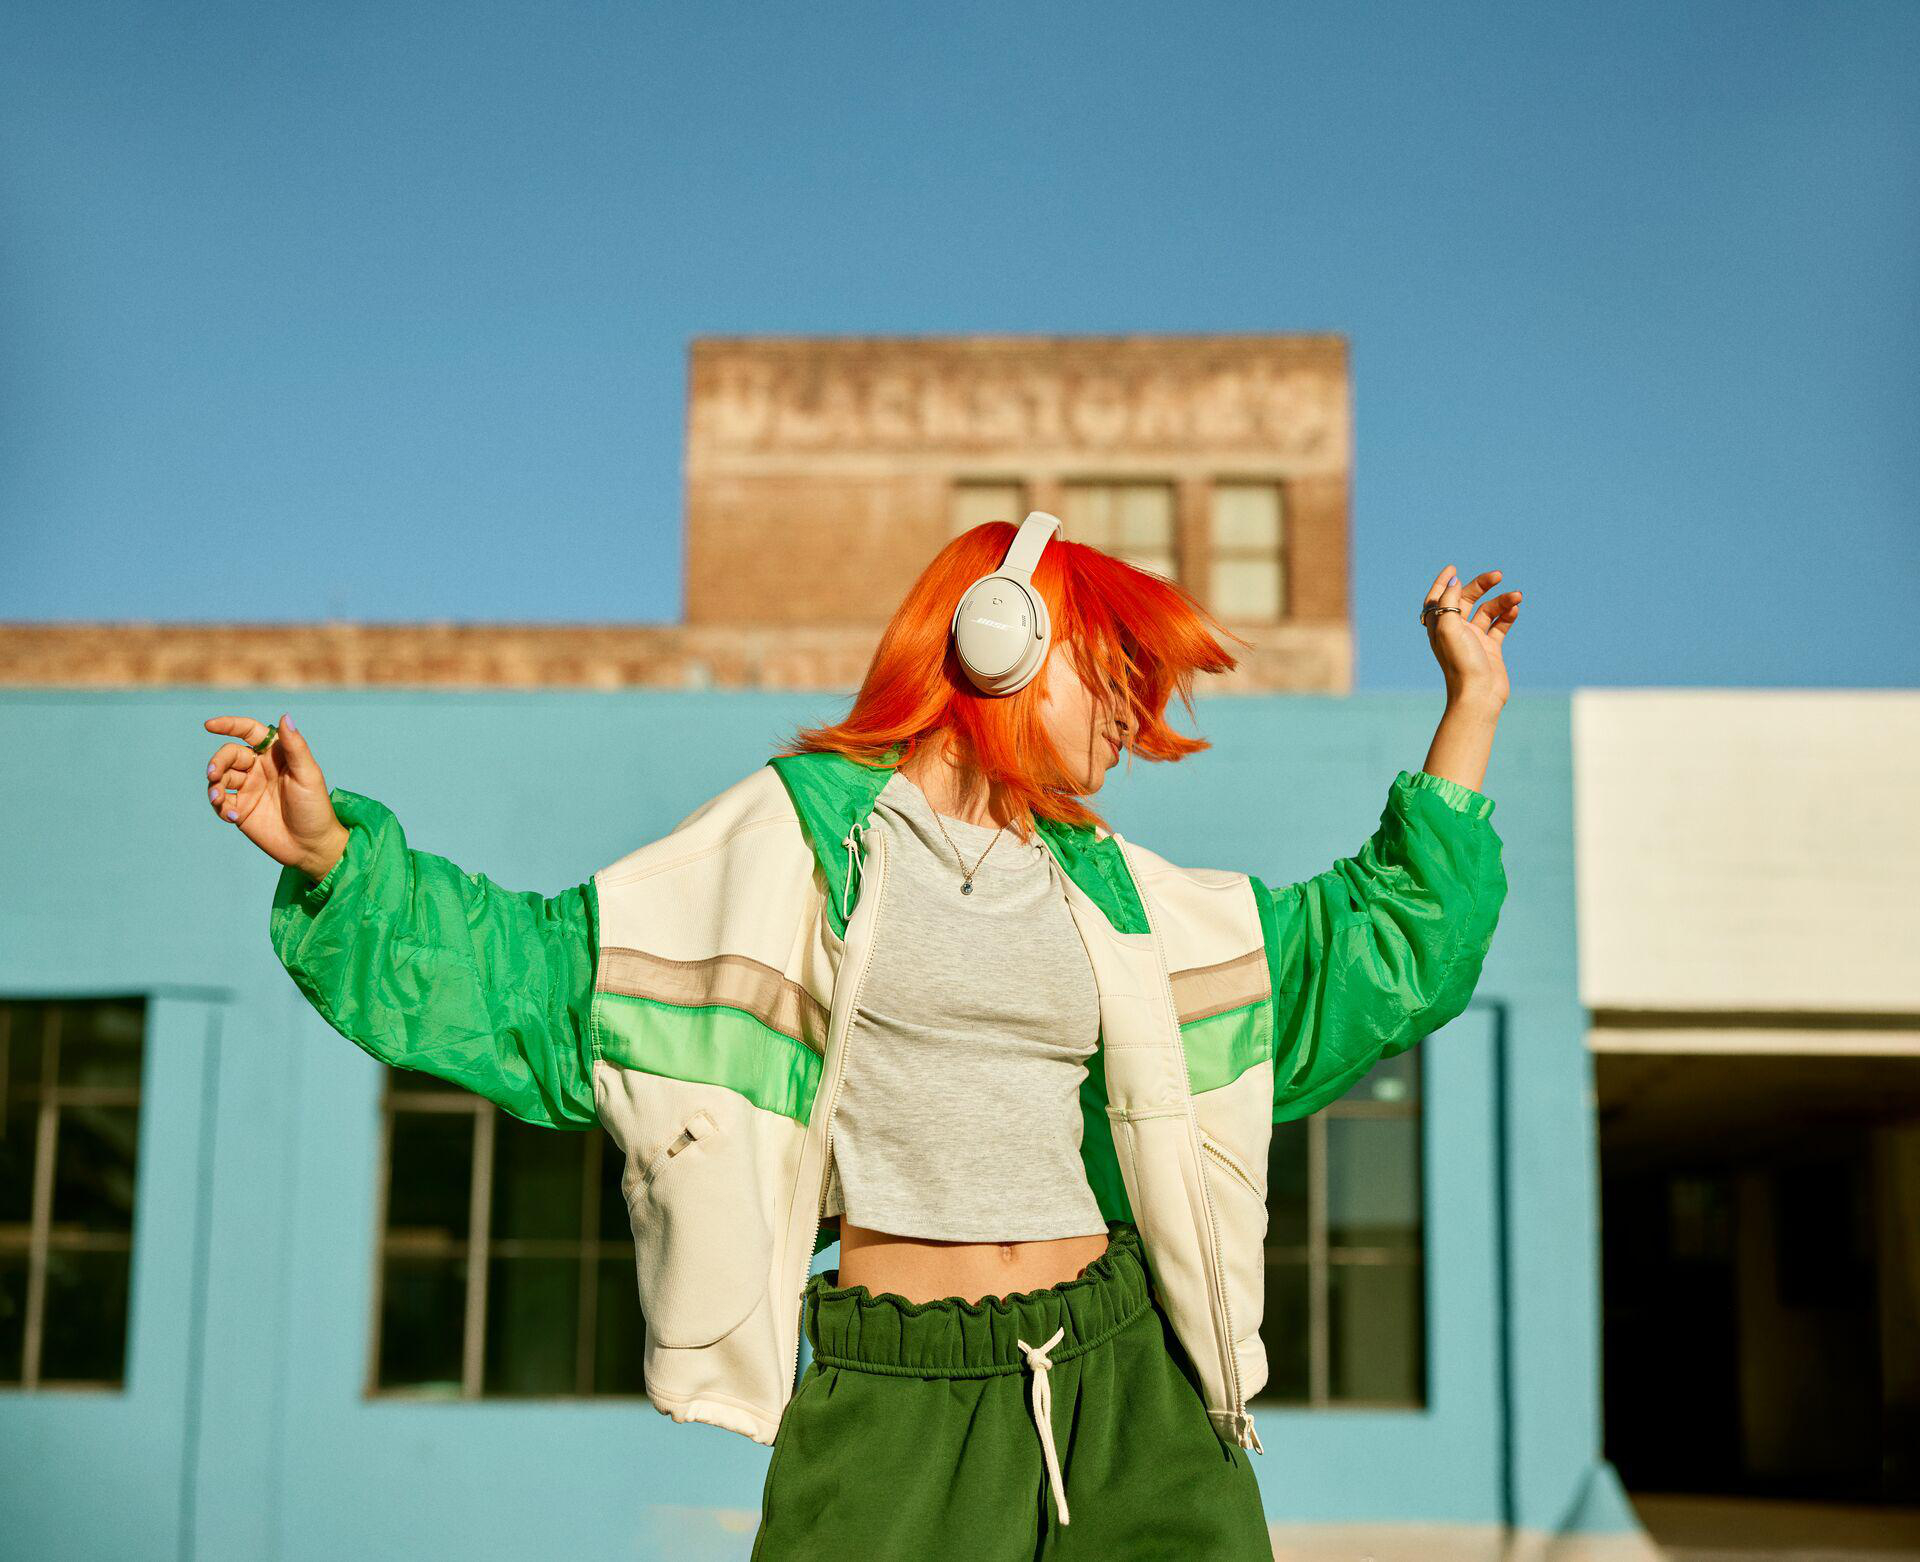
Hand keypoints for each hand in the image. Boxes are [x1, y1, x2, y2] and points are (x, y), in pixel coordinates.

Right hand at [202, 713, 348, 880]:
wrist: (312, 846)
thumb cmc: (316, 808)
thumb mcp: (308, 776)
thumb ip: (296, 747)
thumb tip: (285, 716)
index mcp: (276, 755)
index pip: (249, 732)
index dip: (230, 725)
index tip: (210, 725)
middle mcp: (259, 768)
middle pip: (229, 754)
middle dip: (217, 761)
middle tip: (214, 774)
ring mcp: (248, 789)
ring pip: (220, 777)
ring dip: (214, 785)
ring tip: (218, 798)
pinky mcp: (240, 809)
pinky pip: (220, 802)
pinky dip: (220, 806)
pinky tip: (231, 816)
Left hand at [1421, 564, 1520, 707]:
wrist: (1479, 695)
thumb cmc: (1461, 663)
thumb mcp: (1449, 628)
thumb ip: (1449, 602)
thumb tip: (1454, 581)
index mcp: (1440, 626)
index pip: (1437, 599)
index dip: (1443, 583)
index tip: (1453, 569)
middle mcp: (1455, 631)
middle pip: (1466, 600)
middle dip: (1481, 585)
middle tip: (1497, 575)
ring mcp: (1474, 639)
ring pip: (1487, 611)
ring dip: (1502, 601)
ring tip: (1517, 597)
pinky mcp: (1491, 648)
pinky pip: (1499, 626)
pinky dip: (1507, 616)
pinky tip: (1515, 610)